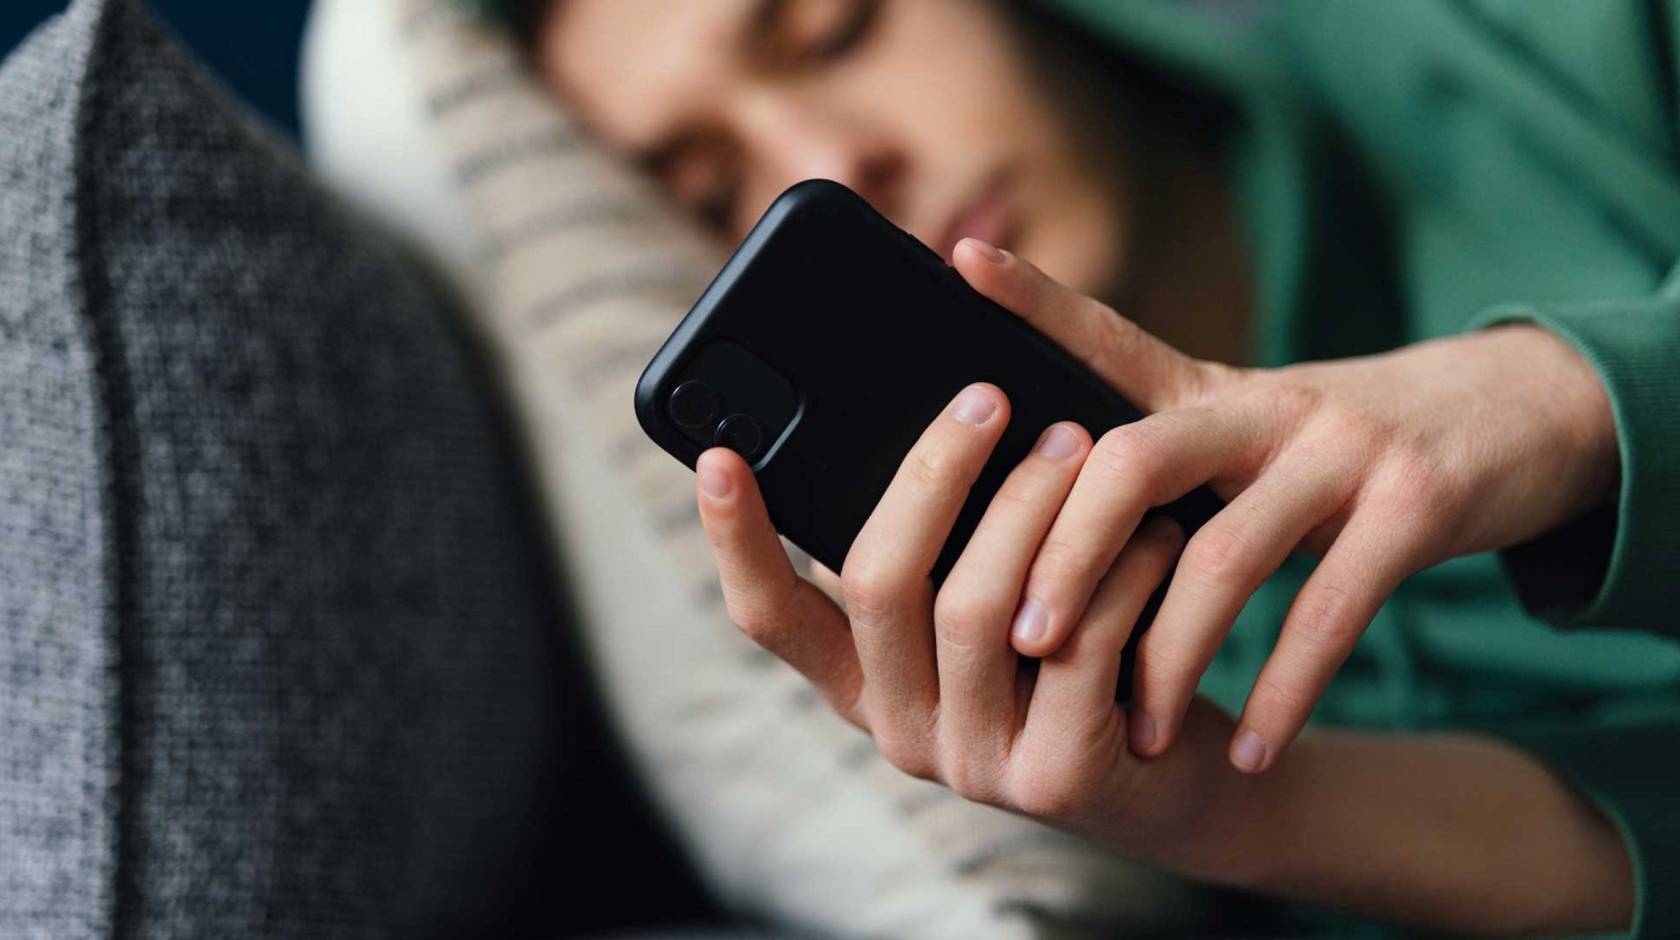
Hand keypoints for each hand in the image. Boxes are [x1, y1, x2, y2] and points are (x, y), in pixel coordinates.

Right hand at [695, 386, 1261, 869]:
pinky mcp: (1057, 779)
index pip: (768, 616)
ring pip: (977, 607)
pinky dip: (1119, 569)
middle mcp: (899, 731)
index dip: (736, 539)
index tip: (719, 455)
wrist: (1182, 778)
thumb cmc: (1081, 656)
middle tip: (986, 397)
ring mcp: (973, 764)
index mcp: (862, 682)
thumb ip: (948, 545)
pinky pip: (1078, 642)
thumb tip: (930, 408)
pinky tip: (1153, 528)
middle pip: (878, 584)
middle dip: (932, 475)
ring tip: (1083, 442)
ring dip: (1034, 506)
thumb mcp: (998, 602)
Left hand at [946, 237, 1618, 774]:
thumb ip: (1162, 457)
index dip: (1035, 298)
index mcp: (1213, 389)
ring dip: (1169, 657)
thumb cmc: (1342, 447)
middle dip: (1067, 557)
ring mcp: (1343, 449)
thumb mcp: (1251, 427)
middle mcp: (1267, 405)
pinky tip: (1247, 751)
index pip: (1106, 339)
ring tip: (1133, 734)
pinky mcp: (1417, 505)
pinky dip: (1283, 692)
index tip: (960, 258)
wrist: (1516, 414)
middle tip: (1023, 643)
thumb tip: (1047, 521)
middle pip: (1134, 463)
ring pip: (1224, 556)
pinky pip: (1330, 611)